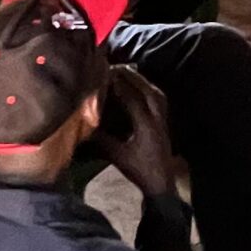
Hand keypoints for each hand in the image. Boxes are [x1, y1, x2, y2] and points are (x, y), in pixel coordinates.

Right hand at [91, 65, 176, 199]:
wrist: (161, 184)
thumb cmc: (139, 171)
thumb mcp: (117, 156)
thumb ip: (101, 141)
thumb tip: (84, 126)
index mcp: (146, 126)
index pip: (133, 99)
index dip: (119, 85)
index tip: (105, 74)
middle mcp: (158, 119)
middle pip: (148, 91)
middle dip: (133, 77)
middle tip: (116, 66)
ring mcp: (164, 120)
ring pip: (156, 94)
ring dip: (143, 81)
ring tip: (128, 72)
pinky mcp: (165, 123)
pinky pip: (160, 100)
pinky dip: (150, 90)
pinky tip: (142, 88)